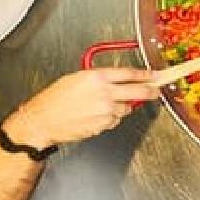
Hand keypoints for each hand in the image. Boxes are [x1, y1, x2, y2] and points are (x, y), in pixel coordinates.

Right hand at [4, 68, 159, 147]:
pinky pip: (114, 120)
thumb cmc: (54, 99)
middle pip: (138, 91)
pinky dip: (110, 118)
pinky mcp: (103, 125)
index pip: (129, 74)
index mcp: (97, 77)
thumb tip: (117, 80)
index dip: (146, 75)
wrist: (43, 121)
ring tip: (101, 106)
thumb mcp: (76, 78)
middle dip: (150, 91)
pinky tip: (94, 115)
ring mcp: (105, 110)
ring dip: (121, 107)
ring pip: (126, 108)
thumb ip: (99, 78)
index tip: (155, 76)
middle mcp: (105, 93)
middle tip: (156, 91)